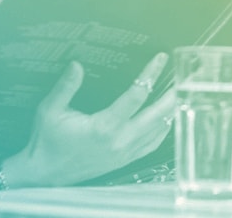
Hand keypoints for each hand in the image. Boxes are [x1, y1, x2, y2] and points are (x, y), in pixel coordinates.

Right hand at [1, 53, 174, 186]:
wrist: (45, 173)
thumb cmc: (47, 141)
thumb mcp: (50, 110)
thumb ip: (66, 86)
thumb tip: (77, 64)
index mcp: (104, 126)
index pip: (136, 95)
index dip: (151, 74)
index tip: (160, 58)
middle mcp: (120, 140)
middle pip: (158, 114)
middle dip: (173, 92)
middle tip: (186, 75)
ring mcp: (125, 152)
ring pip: (159, 130)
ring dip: (171, 110)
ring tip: (181, 91)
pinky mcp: (125, 160)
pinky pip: (152, 144)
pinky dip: (164, 129)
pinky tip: (168, 118)